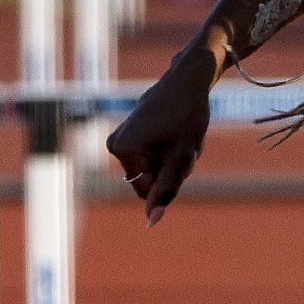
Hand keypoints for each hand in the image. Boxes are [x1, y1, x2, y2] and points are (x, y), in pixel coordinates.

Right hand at [106, 40, 218, 224]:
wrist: (188, 81)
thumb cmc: (186, 117)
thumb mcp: (181, 159)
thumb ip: (165, 192)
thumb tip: (151, 222)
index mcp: (123, 151)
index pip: (146, 191)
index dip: (169, 180)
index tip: (179, 157)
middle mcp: (115, 146)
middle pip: (149, 179)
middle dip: (170, 169)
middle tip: (183, 147)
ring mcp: (121, 138)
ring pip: (153, 168)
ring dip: (171, 160)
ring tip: (179, 138)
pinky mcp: (129, 133)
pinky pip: (152, 155)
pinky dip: (169, 149)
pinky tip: (175, 131)